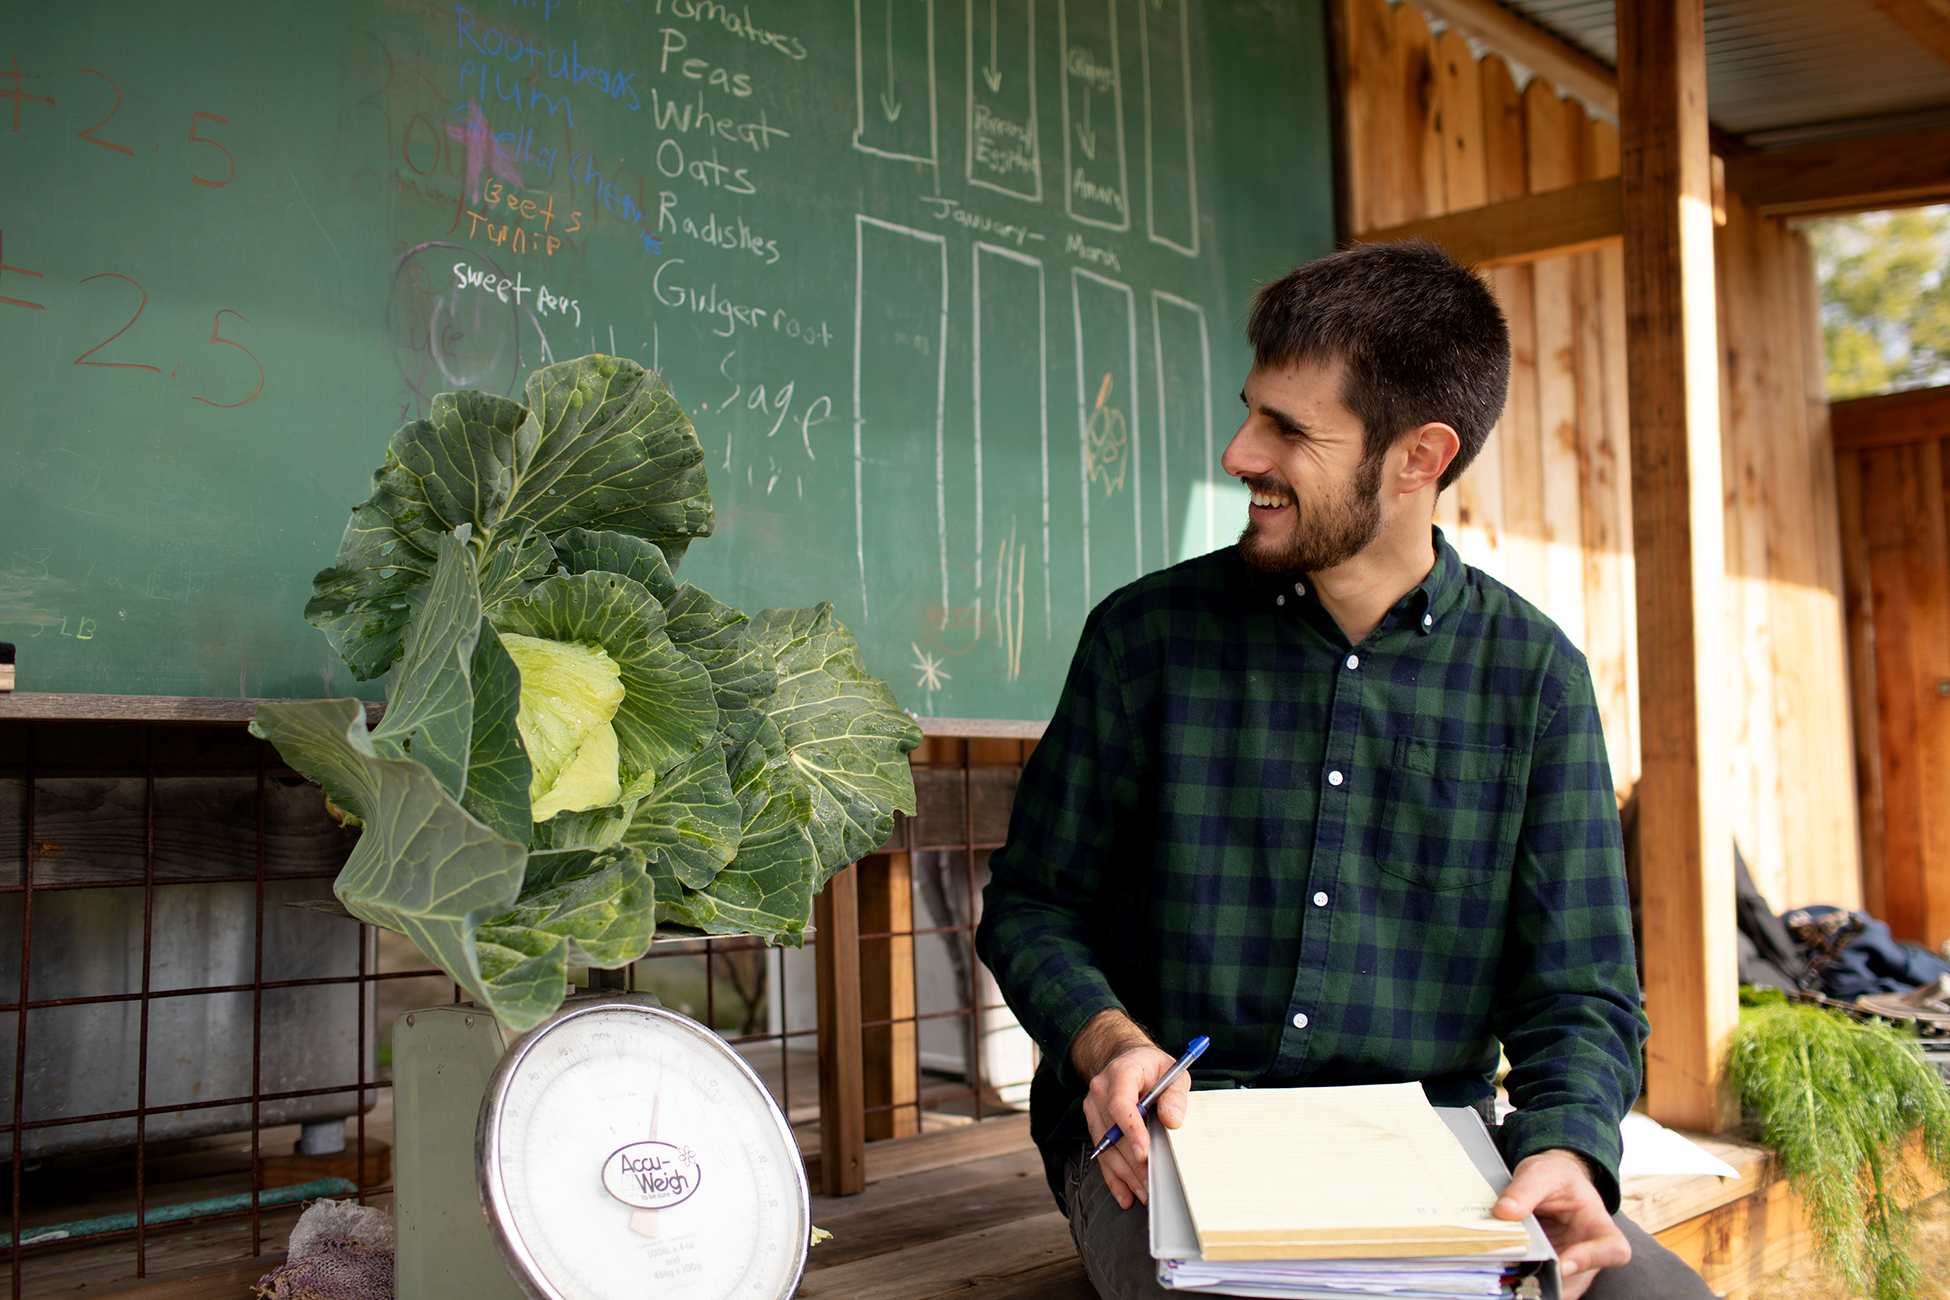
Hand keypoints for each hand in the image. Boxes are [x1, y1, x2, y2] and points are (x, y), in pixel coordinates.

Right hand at [1070, 1011, 1189, 1210]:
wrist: (1127, 1060)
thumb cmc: (1152, 1068)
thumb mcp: (1173, 1073)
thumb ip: (1175, 1096)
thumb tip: (1172, 1119)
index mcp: (1120, 1073)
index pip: (1121, 1104)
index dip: (1131, 1130)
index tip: (1143, 1153)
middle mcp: (1100, 1090)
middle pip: (1112, 1132)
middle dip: (1132, 1162)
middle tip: (1151, 1182)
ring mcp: (1093, 1107)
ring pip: (1105, 1148)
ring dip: (1124, 1174)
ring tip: (1144, 1193)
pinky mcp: (1093, 1122)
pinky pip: (1101, 1153)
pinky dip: (1113, 1175)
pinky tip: (1125, 1194)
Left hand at [1492, 1149, 1630, 1299]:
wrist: (1551, 1180)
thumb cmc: (1555, 1176)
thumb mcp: (1539, 1172)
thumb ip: (1524, 1190)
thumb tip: (1504, 1212)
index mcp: (1596, 1222)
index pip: (1613, 1249)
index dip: (1593, 1260)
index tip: (1564, 1264)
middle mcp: (1587, 1249)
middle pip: (1580, 1278)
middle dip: (1554, 1284)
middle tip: (1526, 1283)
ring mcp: (1569, 1262)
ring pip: (1560, 1286)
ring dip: (1538, 1287)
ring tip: (1516, 1284)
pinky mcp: (1550, 1268)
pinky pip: (1541, 1283)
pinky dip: (1526, 1284)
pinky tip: (1508, 1282)